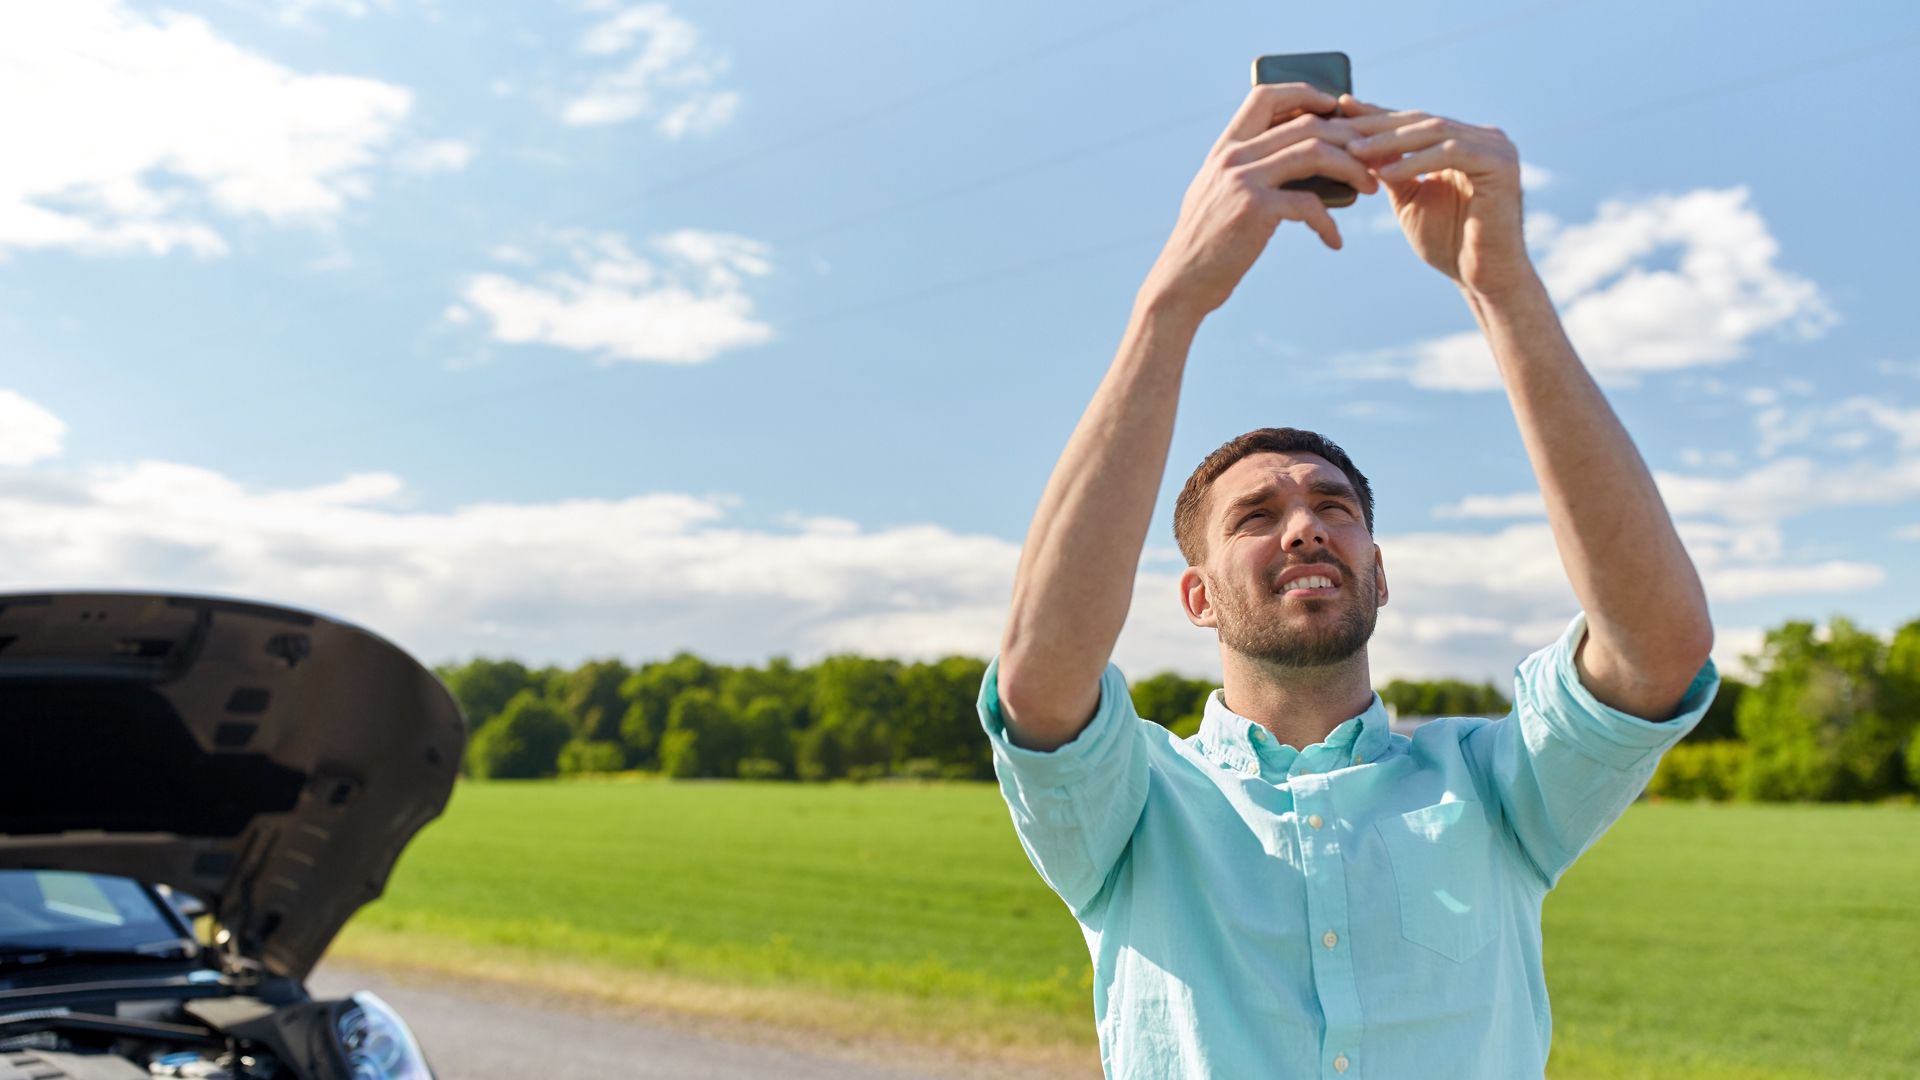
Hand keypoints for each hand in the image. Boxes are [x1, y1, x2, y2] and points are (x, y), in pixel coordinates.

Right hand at [1140, 83, 1379, 319]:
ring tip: (1370, 188)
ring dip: (1352, 168)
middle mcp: (1233, 157)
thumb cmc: (1208, 242)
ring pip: (1315, 152)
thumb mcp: (1218, 193)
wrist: (1182, 282)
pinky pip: (1310, 204)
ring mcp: (1243, 181)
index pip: (1265, 96)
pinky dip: (1329, 223)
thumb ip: (1247, 169)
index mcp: (1225, 148)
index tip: (1333, 108)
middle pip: (1305, 123)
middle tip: (1373, 157)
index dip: (1305, 93)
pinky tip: (1333, 240)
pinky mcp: (1255, 210)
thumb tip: (1297, 157)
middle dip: (1348, 136)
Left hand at [1340, 96, 1533, 296]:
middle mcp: (1484, 138)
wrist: (1483, 278)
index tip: (1340, 108)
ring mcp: (1496, 147)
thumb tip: (1356, 143)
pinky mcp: (1500, 163)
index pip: (1415, 122)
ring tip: (1353, 150)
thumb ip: (1391, 169)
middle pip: (1423, 120)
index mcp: (1466, 141)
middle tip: (1340, 122)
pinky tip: (1384, 173)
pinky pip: (1450, 153)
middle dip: (1378, 123)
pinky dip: (1415, 162)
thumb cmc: (1448, 243)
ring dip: (1390, 141)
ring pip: (1434, 131)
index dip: (1377, 115)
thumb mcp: (1410, 198)